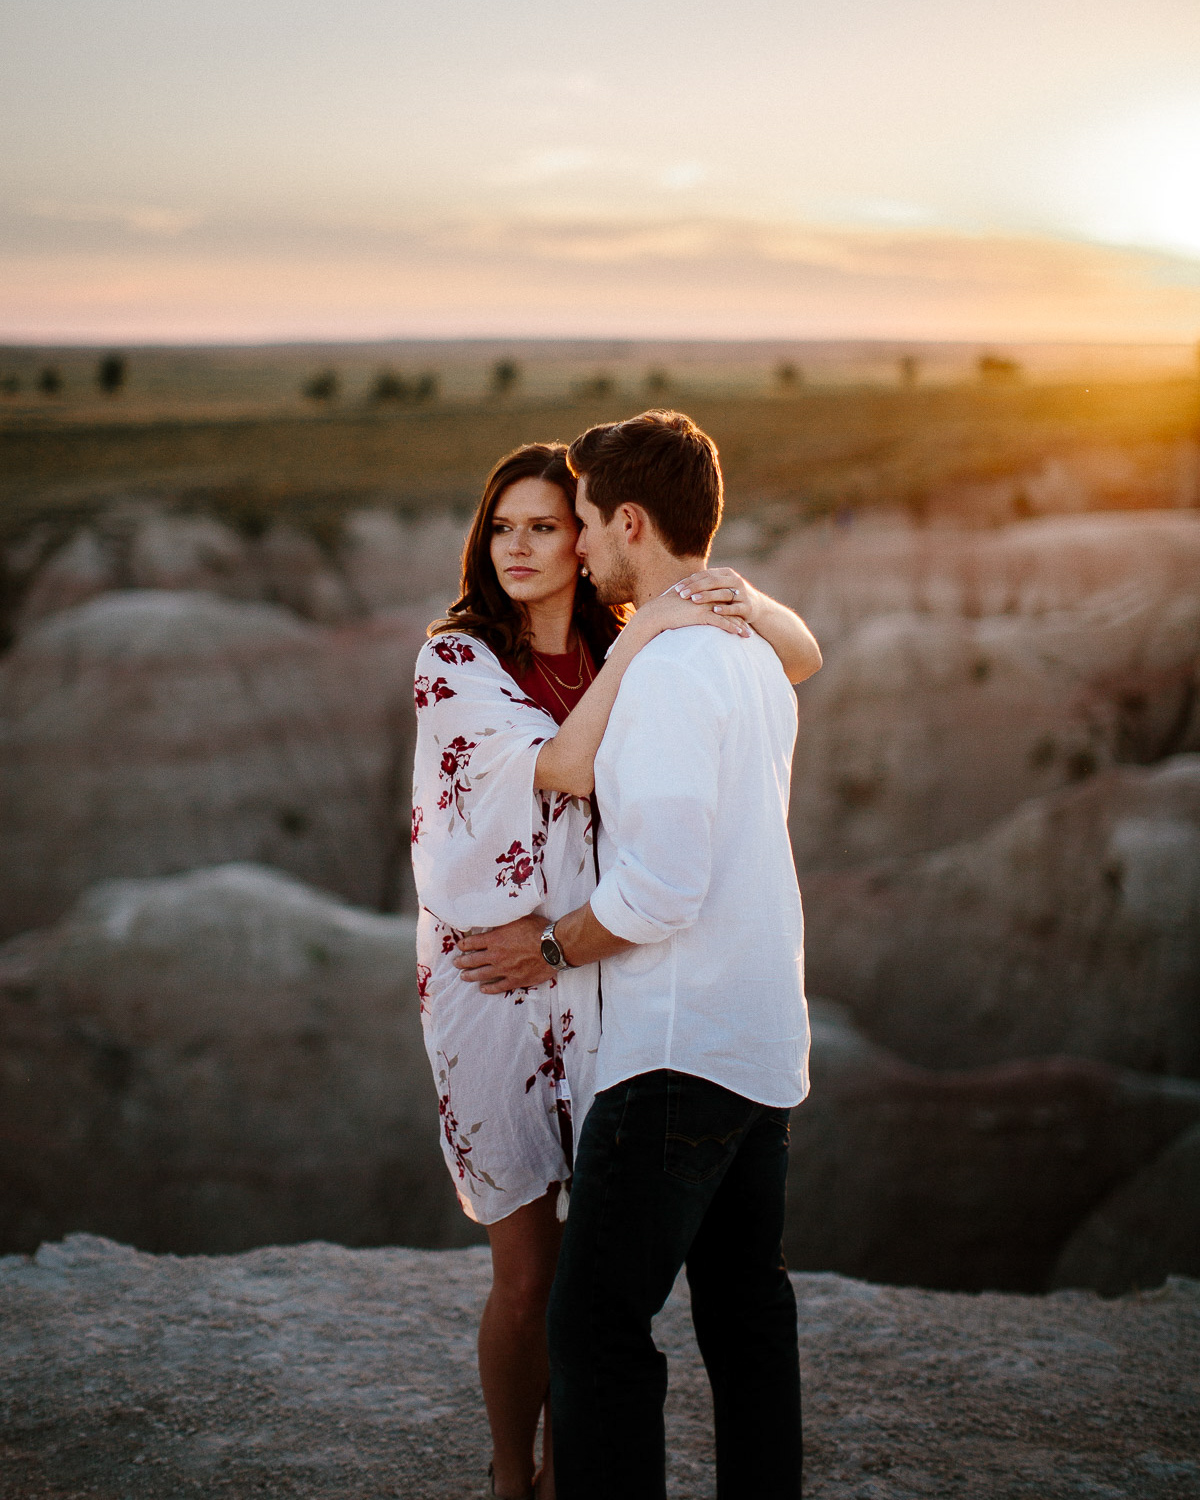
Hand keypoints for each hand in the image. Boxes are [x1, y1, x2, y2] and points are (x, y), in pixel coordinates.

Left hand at [454, 913, 553, 993]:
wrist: (553, 947)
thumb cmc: (538, 929)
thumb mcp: (518, 918)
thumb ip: (504, 922)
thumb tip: (496, 917)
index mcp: (495, 939)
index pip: (473, 943)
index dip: (464, 945)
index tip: (460, 947)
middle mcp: (496, 955)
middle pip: (473, 960)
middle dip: (462, 962)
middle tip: (456, 963)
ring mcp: (504, 969)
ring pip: (482, 975)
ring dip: (471, 976)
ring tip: (463, 977)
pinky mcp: (515, 980)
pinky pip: (498, 986)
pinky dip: (489, 988)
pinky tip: (483, 989)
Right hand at [634, 579, 750, 639]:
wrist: (656, 613)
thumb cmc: (664, 611)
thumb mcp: (679, 605)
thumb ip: (688, 605)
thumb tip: (690, 610)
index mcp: (702, 593)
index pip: (722, 599)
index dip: (733, 607)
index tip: (741, 615)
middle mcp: (706, 597)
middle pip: (730, 606)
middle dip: (741, 617)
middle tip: (750, 625)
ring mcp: (704, 605)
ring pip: (728, 615)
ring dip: (740, 626)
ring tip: (749, 635)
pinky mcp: (701, 614)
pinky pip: (720, 622)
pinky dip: (731, 627)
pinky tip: (739, 633)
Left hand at [672, 567, 761, 630]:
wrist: (756, 606)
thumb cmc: (730, 596)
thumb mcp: (720, 587)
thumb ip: (704, 584)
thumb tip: (679, 585)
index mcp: (726, 573)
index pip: (705, 575)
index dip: (690, 581)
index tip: (677, 589)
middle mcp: (735, 580)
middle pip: (713, 582)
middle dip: (696, 588)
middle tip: (682, 594)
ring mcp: (742, 593)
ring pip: (723, 593)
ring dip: (708, 596)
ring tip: (694, 600)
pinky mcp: (747, 607)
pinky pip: (735, 608)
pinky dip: (725, 609)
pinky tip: (714, 611)